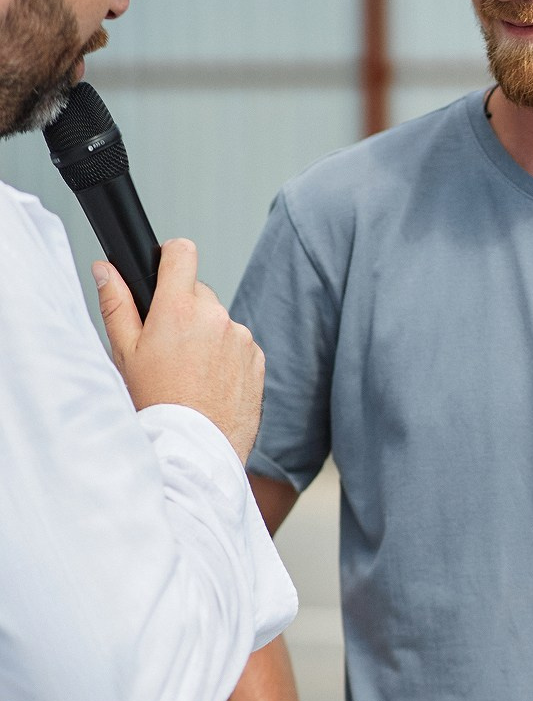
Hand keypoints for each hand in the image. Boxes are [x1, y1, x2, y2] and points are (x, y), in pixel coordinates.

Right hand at [95, 238, 263, 462]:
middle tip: (168, 347)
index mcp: (179, 308)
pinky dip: (226, 357)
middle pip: (199, 292)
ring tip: (189, 372)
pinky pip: (239, 345)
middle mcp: (216, 316)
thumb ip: (117, 304)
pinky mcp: (258, 358)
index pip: (182, 252)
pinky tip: (209, 383)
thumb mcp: (125, 353)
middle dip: (184, 310)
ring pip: (220, 321)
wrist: (196, 448)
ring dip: (207, 336)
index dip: (171, 257)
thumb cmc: (158, 404)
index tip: (165, 270)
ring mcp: (241, 337)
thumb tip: (105, 269)